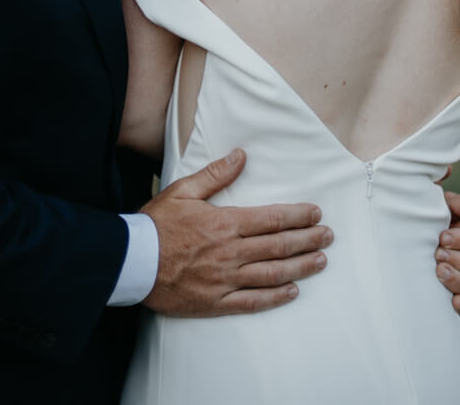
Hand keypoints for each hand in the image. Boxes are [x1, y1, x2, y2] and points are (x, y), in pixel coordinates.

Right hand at [141, 148, 332, 315]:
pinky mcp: (214, 302)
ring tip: (320, 261)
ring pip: (271, 274)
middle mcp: (230, 252)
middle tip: (328, 236)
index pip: (272, 218)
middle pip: (279, 246)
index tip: (316, 213)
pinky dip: (274, 298)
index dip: (298, 216)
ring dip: (300, 267)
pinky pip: (251, 302)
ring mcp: (224, 279)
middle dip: (308, 240)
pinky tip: (292, 291)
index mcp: (225, 223)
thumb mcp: (184, 190)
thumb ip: (216, 174)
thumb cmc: (156, 224)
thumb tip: (241, 156)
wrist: (131, 262)